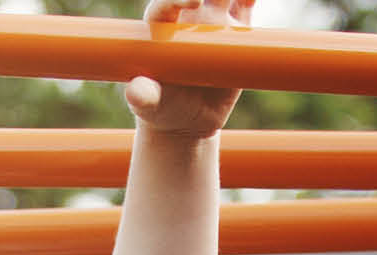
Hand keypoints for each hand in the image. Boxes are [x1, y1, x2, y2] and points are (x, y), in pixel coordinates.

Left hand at [126, 0, 250, 137]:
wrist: (187, 121)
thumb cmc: (160, 108)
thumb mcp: (148, 104)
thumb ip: (141, 96)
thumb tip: (135, 94)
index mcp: (161, 28)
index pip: (166, 5)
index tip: (193, 0)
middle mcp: (186, 20)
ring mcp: (211, 25)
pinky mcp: (233, 36)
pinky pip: (242, 10)